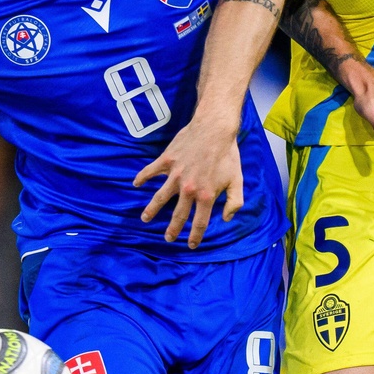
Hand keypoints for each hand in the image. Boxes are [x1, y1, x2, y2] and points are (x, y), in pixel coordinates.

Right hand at [135, 120, 245, 247]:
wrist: (214, 129)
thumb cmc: (228, 154)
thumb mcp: (237, 180)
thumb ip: (235, 202)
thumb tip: (227, 218)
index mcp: (206, 195)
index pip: (200, 222)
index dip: (195, 236)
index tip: (190, 245)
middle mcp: (189, 189)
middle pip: (178, 215)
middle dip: (173, 229)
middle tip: (168, 238)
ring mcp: (175, 175)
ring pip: (160, 198)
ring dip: (151, 210)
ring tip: (145, 219)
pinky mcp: (167, 161)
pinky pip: (151, 171)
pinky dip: (142, 177)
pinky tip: (136, 184)